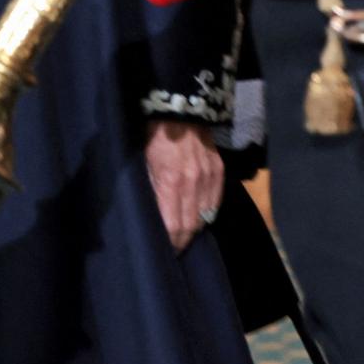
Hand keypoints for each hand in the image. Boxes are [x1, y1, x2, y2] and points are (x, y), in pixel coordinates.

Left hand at [144, 119, 221, 249]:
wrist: (179, 112)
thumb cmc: (153, 138)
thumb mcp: (144, 165)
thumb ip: (151, 191)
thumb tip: (154, 217)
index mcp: (171, 182)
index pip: (174, 225)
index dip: (171, 242)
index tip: (166, 251)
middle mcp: (193, 183)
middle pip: (191, 226)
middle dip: (183, 241)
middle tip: (175, 249)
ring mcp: (209, 178)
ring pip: (205, 217)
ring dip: (195, 230)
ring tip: (186, 237)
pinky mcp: (219, 172)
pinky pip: (215, 203)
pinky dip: (207, 214)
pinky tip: (199, 218)